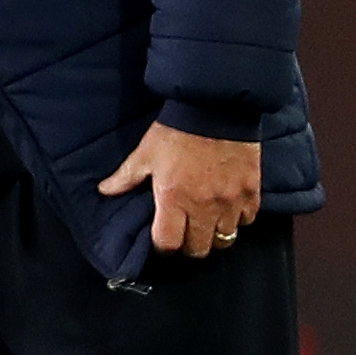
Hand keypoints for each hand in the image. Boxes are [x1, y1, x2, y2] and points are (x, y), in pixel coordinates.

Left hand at [99, 125, 264, 258]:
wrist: (215, 105)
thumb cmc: (177, 129)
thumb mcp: (146, 152)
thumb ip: (126, 176)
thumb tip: (104, 190)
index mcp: (173, 199)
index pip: (168, 244)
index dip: (163, 246)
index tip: (162, 237)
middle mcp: (203, 207)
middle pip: (198, 249)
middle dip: (189, 245)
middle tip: (186, 232)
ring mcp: (230, 201)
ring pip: (225, 239)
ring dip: (215, 234)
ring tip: (208, 222)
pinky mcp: (251, 191)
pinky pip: (248, 219)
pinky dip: (239, 219)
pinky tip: (229, 208)